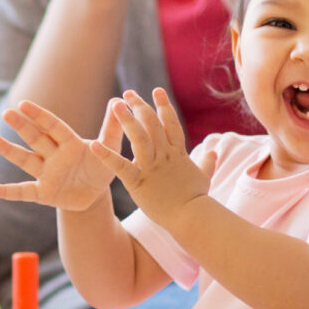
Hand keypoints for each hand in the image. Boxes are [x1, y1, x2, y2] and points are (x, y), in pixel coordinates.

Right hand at [0, 99, 126, 214]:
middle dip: (22, 127)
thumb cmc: (101, 166)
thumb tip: (116, 100)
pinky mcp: (42, 193)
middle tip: (6, 114)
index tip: (23, 104)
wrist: (95, 194)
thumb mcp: (110, 148)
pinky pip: (22, 191)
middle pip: (35, 139)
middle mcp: (53, 155)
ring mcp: (46, 174)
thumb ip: (112, 127)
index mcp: (69, 143)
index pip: (52, 127)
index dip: (39, 116)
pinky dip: (5, 191)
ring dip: (9, 150)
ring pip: (25, 160)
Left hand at [105, 88, 218, 221]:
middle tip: (128, 93)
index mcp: (177, 153)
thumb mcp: (204, 177)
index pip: (170, 124)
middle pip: (152, 125)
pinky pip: (120, 166)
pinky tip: (95, 144)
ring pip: (139, 138)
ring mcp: (152, 167)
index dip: (164, 106)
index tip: (156, 90)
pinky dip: (107, 156)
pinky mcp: (139, 182)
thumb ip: (207, 163)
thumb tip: (214, 153)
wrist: (191, 217)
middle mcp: (164, 155)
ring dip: (127, 119)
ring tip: (116, 105)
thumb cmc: (197, 200)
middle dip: (140, 106)